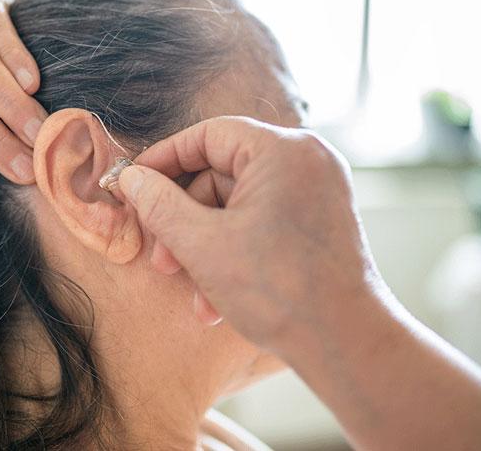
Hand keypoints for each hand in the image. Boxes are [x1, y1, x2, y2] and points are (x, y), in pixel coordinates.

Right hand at [119, 116, 480, 450]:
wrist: (348, 344)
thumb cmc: (280, 292)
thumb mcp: (201, 245)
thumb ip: (159, 205)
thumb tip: (132, 180)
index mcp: (282, 150)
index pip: (208, 136)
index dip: (163, 160)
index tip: (133, 185)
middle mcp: (307, 160)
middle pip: (221, 175)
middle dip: (184, 221)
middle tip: (160, 257)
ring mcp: (318, 191)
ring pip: (240, 206)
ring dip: (206, 248)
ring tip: (191, 292)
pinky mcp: (322, 220)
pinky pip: (265, 222)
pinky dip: (237, 253)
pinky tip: (215, 300)